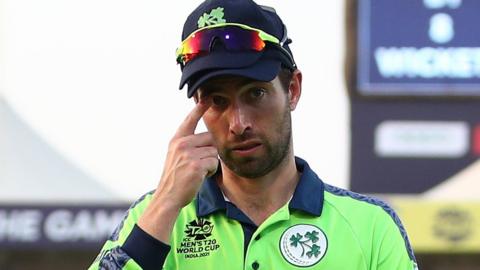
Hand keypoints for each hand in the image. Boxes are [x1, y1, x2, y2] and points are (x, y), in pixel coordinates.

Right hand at [138, 101, 217, 242]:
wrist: (167, 197)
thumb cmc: (175, 178)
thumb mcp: (176, 156)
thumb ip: (188, 145)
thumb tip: (209, 138)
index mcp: (177, 140)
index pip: (190, 121)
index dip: (198, 109)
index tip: (206, 98)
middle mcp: (182, 144)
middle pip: (210, 139)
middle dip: (209, 152)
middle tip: (197, 165)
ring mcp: (188, 154)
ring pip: (214, 152)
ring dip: (210, 163)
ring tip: (197, 172)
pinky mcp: (196, 165)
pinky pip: (214, 163)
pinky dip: (211, 171)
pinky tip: (199, 177)